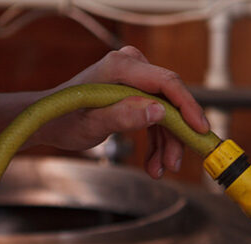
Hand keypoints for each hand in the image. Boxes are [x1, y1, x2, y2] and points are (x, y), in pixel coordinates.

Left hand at [32, 45, 209, 178]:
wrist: (50, 120)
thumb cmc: (64, 119)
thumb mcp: (93, 123)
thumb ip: (125, 116)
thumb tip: (160, 112)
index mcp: (121, 67)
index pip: (167, 83)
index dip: (188, 107)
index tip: (200, 130)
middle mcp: (131, 67)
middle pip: (170, 101)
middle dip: (175, 136)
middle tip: (172, 164)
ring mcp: (134, 79)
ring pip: (166, 113)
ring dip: (166, 144)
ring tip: (158, 170)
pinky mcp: (135, 92)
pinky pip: (157, 117)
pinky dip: (157, 142)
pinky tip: (153, 163)